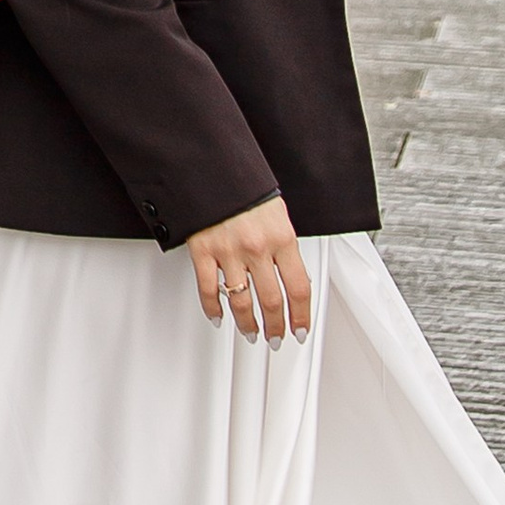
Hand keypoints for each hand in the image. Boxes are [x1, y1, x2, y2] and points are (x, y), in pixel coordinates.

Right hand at [188, 195, 311, 344]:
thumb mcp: (277, 215)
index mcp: (281, 238)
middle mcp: (257, 248)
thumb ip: (284, 247)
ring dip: (248, 324)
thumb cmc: (246, 188)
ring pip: (241, 302)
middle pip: (272, 301)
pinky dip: (213, 308)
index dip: (302, 315)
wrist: (213, 166)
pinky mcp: (203, 250)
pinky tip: (218, 316)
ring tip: (251, 333)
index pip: (299, 288)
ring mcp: (228, 251)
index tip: (301, 329)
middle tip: (276, 338)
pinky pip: (208, 289)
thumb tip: (292, 280)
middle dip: (276, 326)